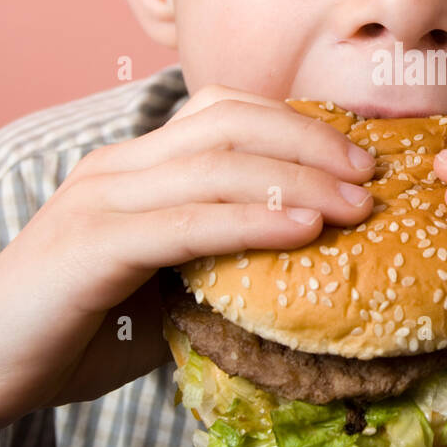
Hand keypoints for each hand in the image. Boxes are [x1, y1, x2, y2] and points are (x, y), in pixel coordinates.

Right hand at [0, 84, 374, 431]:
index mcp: (135, 166)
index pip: (225, 114)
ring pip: (218, 163)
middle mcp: (119, 167)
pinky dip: (254, 220)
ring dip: (299, 178)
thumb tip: (299, 270)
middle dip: (312, 140)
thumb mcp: (160, 288)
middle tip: (371, 174)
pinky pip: (189, 221)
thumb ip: (214, 264)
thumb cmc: (74, 333)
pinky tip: (305, 228)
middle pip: (231, 123)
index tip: (356, 156)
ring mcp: (103, 200)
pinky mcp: (95, 244)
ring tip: (357, 204)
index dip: (296, 124)